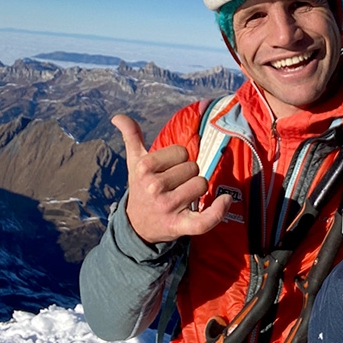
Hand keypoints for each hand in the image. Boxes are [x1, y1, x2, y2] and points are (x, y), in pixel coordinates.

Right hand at [113, 114, 232, 244]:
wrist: (137, 226)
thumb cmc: (141, 187)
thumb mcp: (134, 162)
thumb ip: (131, 136)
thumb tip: (117, 116)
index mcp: (144, 167)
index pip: (182, 151)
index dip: (178, 160)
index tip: (167, 171)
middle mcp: (154, 186)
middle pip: (193, 167)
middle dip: (188, 175)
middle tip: (173, 187)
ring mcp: (166, 207)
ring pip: (202, 184)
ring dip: (197, 190)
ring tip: (182, 198)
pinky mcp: (179, 226)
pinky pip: (205, 219)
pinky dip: (218, 210)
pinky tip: (224, 200)